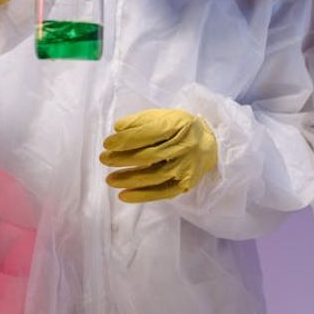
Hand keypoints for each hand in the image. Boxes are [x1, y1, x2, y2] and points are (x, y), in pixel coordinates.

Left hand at [100, 108, 218, 202]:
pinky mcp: (186, 184)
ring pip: (154, 176)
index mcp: (179, 125)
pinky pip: (162, 192)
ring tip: (110, 179)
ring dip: (128, 179)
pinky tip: (124, 196)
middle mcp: (186, 146)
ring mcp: (187, 167)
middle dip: (122, 158)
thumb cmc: (179, 129)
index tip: (107, 143)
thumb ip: (140, 121)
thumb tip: (118, 129)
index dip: (126, 139)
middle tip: (104, 159)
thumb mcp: (164, 117)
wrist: (208, 145)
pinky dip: (141, 196)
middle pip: (149, 155)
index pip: (149, 133)